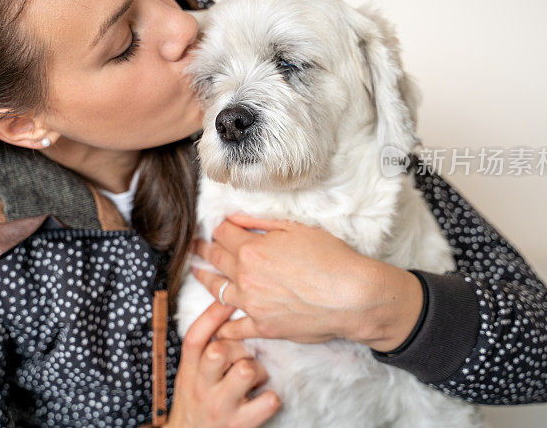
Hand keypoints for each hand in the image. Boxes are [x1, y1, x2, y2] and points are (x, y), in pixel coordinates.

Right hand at [166, 300, 281, 426]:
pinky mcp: (240, 424)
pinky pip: (268, 400)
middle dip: (238, 347)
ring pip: (246, 370)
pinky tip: (264, 398)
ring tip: (255, 378)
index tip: (229, 299)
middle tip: (243, 355)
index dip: (213, 314)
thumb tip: (223, 307)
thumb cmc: (197, 401)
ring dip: (258, 370)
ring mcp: (220, 406)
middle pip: (219, 350)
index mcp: (189, 371)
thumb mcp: (190, 374)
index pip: (195, 337)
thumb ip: (202, 348)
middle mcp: (201, 387)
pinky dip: (272, 397)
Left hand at [191, 213, 423, 350]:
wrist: (351, 296)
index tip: (217, 228)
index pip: (222, 234)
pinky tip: (215, 324)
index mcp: (251, 250)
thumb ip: (260, 222)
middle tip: (195, 246)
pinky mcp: (263, 326)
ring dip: (204, 280)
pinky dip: (222, 326)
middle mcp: (245, 277)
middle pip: (216, 259)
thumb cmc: (330, 258)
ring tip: (197, 274)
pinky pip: (234, 328)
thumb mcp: (295, 228)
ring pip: (217, 291)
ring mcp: (252, 304)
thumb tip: (235, 218)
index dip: (219, 228)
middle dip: (203, 250)